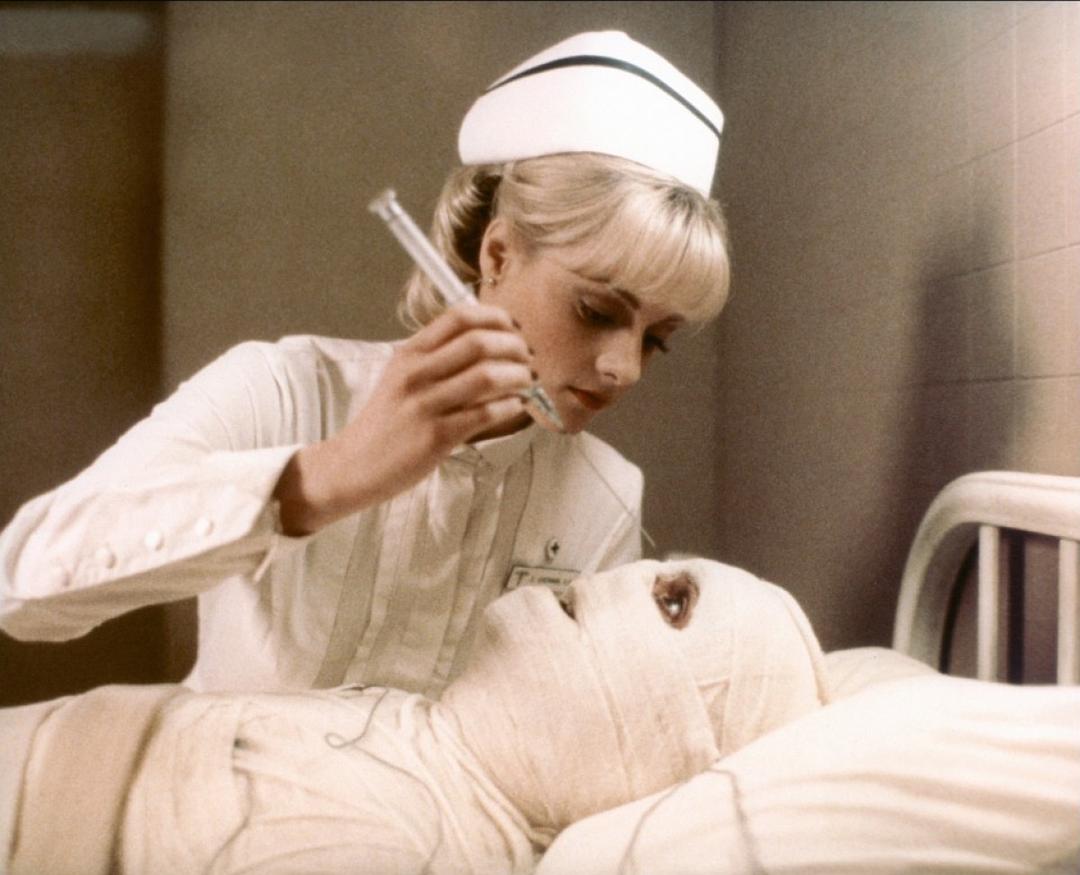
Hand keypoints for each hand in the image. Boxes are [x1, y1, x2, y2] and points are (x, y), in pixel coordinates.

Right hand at [273, 306, 532, 534]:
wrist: (354, 465)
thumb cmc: (387, 422)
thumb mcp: (401, 378)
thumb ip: (437, 358)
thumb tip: (491, 343)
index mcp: (408, 353)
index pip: (458, 317)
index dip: (496, 317)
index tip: (514, 328)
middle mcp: (415, 374)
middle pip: (479, 342)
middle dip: (515, 347)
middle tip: (528, 358)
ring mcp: (424, 405)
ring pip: (487, 377)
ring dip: (518, 376)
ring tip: (527, 381)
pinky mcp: (435, 437)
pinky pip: (484, 414)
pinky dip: (510, 406)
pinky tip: (516, 406)